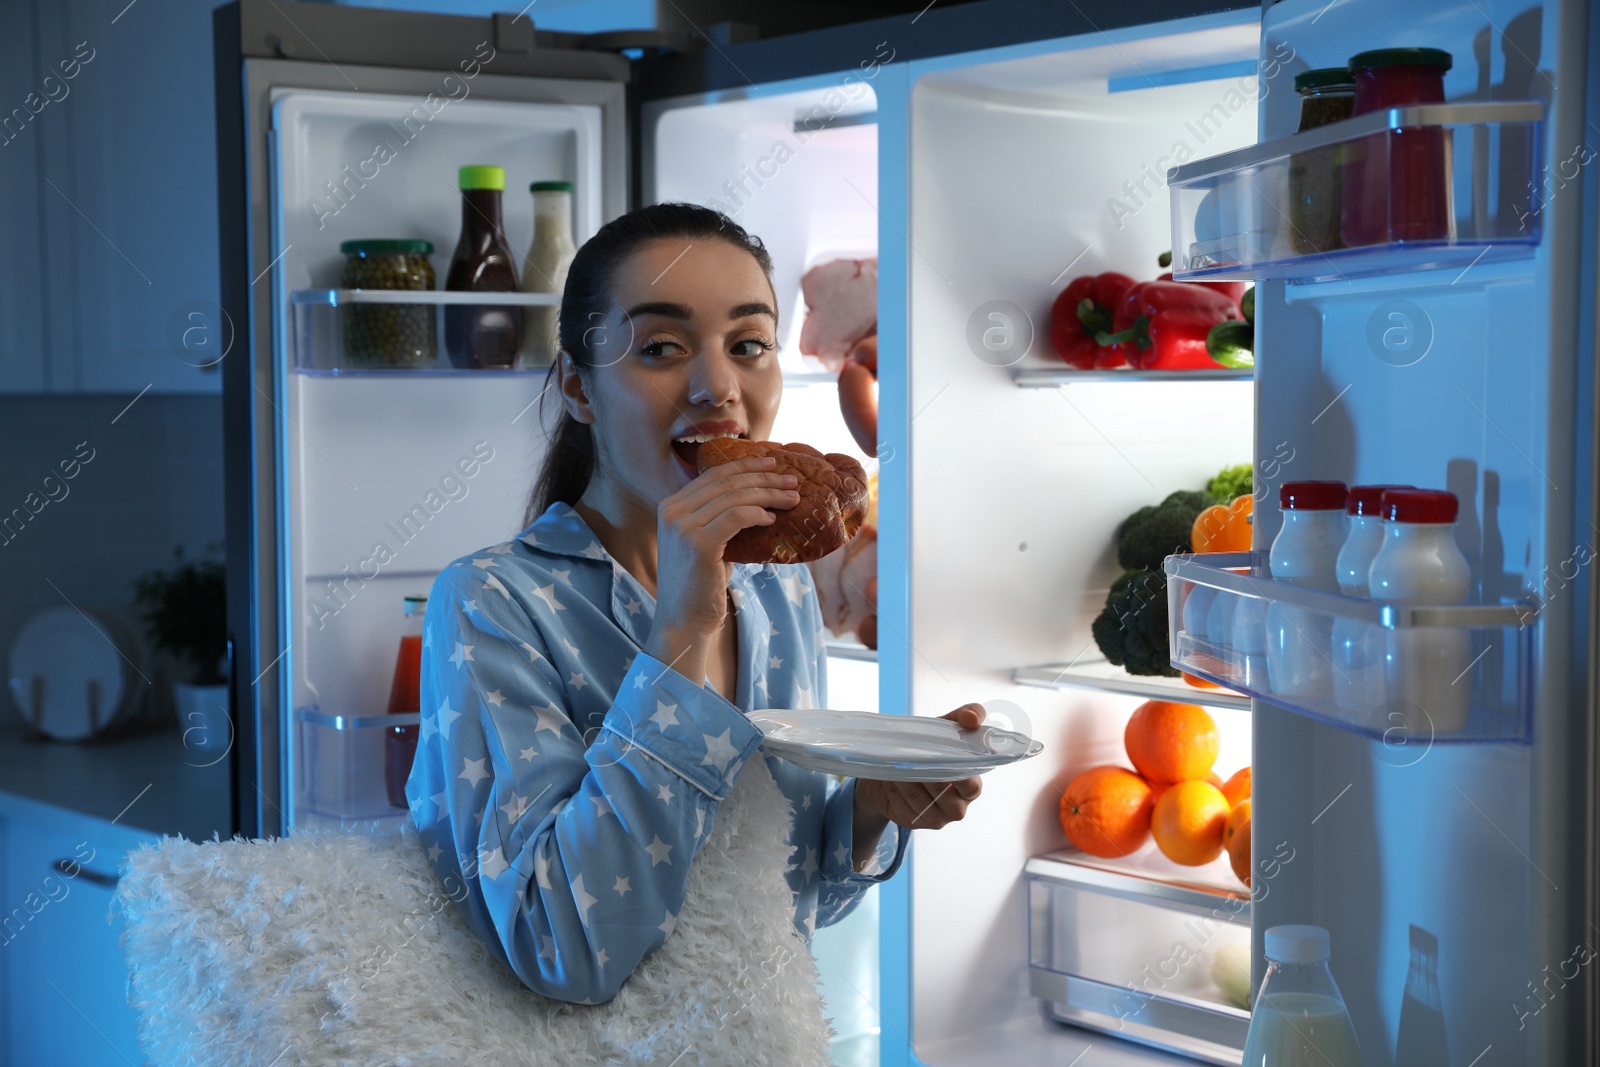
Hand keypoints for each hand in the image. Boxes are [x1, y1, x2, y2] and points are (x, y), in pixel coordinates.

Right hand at [646, 454, 797, 675]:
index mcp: (670, 506)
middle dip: (763, 477)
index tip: (772, 465)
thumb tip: (757, 499)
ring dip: (769, 494)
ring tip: (792, 498)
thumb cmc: (699, 585)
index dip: (745, 466)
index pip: (713, 475)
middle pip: (726, 482)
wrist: (683, 621)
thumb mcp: (706, 543)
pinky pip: (737, 517)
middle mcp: (672, 511)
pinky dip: (758, 514)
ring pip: (735, 496)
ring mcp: (683, 526)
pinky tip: (772, 519)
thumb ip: (718, 518)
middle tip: (791, 479)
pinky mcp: (698, 543)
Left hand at [855, 703, 985, 831]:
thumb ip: (967, 716)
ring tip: (898, 761)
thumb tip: (972, 717)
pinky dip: (896, 789)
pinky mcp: (914, 821)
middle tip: (912, 755)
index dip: (960, 775)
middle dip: (927, 773)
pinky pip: (904, 807)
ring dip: (907, 778)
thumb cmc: (929, 748)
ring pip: (920, 799)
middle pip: (944, 795)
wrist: (894, 768)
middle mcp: (957, 806)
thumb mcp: (947, 728)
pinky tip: (891, 777)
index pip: (972, 786)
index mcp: (971, 786)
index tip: (942, 757)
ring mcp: (936, 818)